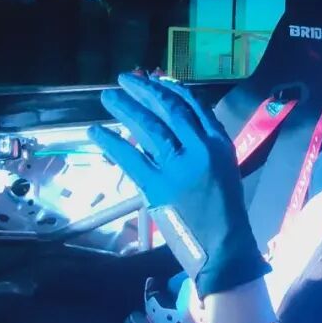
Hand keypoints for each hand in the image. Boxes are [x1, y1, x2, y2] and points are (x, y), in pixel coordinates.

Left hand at [88, 72, 269, 297]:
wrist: (224, 243)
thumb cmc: (225, 209)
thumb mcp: (223, 168)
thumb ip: (203, 146)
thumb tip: (175, 128)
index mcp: (218, 142)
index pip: (193, 105)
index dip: (171, 89)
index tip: (155, 79)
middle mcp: (199, 147)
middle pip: (168, 109)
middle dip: (145, 91)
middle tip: (126, 79)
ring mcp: (178, 166)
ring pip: (149, 127)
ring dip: (126, 108)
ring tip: (108, 96)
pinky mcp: (157, 186)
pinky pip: (130, 157)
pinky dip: (111, 142)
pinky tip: (96, 131)